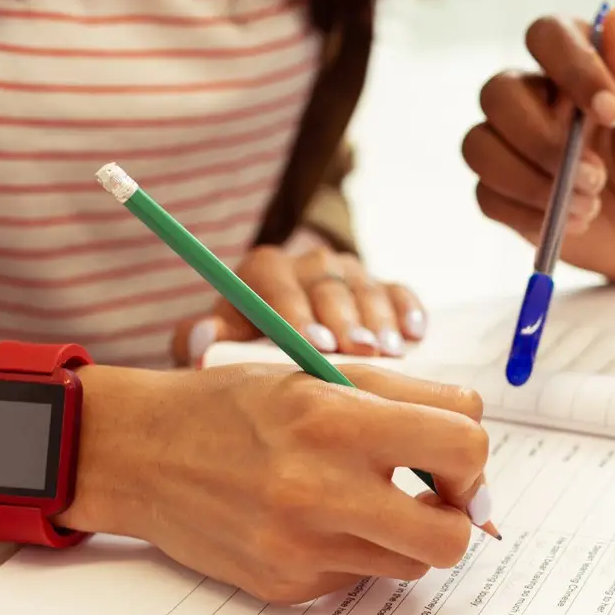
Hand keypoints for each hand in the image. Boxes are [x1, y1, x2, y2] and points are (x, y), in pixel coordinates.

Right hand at [69, 363, 490, 604]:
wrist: (139, 454)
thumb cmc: (236, 407)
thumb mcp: (318, 375)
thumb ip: (409, 398)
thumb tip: (476, 446)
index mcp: (333, 420)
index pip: (462, 447)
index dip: (474, 458)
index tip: (455, 460)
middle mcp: (317, 489)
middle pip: (451, 536)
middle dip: (458, 517)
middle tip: (434, 497)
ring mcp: (300, 547)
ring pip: (412, 564)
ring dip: (406, 534)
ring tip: (365, 501)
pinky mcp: (286, 585)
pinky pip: (359, 577)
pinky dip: (353, 550)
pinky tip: (312, 522)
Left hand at [173, 241, 427, 365]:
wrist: (279, 328)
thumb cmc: (245, 343)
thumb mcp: (218, 339)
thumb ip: (197, 340)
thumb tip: (199, 340)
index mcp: (264, 270)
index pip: (280, 288)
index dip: (298, 317)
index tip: (314, 346)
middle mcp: (308, 263)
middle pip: (329, 288)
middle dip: (346, 321)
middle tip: (361, 351)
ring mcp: (348, 272)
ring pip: (367, 289)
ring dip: (381, 321)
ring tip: (392, 351)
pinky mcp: (380, 286)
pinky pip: (399, 291)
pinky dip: (409, 310)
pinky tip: (417, 333)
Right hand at [464, 5, 614, 281]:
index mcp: (586, 66)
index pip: (547, 36)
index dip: (571, 68)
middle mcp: (544, 99)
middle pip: (498, 93)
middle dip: (541, 140)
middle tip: (597, 177)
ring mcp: (523, 150)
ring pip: (481, 146)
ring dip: (529, 180)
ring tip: (590, 206)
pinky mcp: (515, 198)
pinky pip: (488, 196)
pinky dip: (527, 212)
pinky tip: (576, 223)